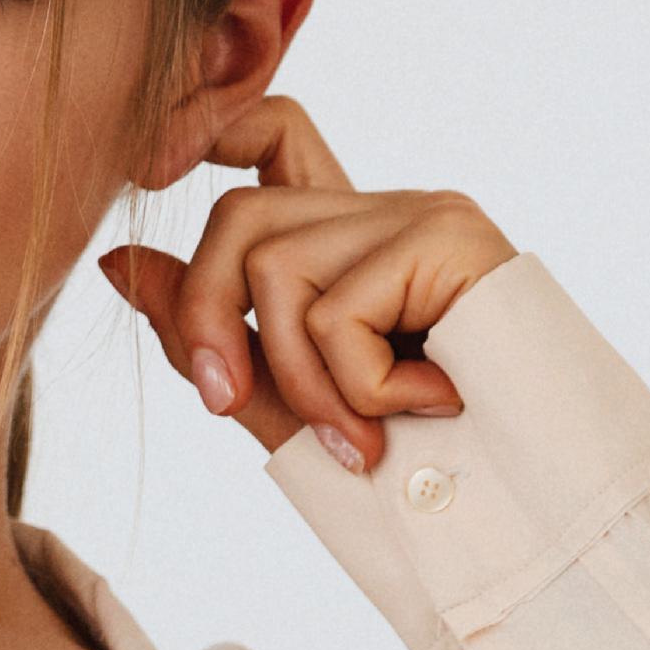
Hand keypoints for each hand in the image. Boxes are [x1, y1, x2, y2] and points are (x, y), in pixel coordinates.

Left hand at [97, 95, 518, 472]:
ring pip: (271, 260)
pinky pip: (335, 306)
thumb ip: (205, 327)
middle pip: (240, 212)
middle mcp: (383, 211)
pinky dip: (353, 387)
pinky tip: (421, 410)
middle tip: (222, 403)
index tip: (148, 163)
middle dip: (200, 315)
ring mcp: (419, 215)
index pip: (272, 129)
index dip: (207, 124)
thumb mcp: (280, 396)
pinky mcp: (449, 237)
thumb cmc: (411, 472)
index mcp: (347, 241)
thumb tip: (118, 260)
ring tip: (357, 440)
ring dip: (295, 379)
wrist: (530, 525)